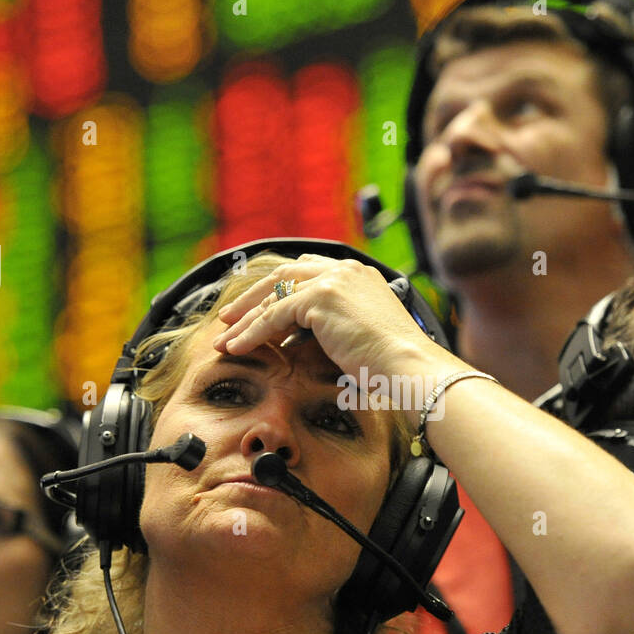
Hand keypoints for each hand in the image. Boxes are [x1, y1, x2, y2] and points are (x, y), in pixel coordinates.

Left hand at [212, 255, 452, 392]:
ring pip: (274, 296)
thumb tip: (307, 335)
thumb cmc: (394, 360)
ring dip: (245, 319)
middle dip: (252, 298)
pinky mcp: (320, 298)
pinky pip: (274, 315)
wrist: (409, 364)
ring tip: (225, 339)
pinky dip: (252, 332)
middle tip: (229, 318)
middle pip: (283, 276)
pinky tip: (238, 347)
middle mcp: (344, 269)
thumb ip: (337, 322)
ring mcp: (332, 280)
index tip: (258, 306)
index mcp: (357, 272)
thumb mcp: (364, 330)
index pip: (306, 271)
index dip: (277, 289)